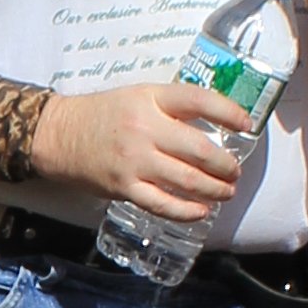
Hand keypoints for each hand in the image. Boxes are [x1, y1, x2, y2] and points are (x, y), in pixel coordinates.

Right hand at [32, 77, 259, 217]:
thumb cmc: (103, 114)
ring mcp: (135, 161)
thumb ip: (171, 106)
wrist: (60, 135)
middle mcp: (145, 129)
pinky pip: (163, 204)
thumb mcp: (138, 96)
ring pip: (187, 180)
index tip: (247, 125)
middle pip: (200, 150)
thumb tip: (213, 122)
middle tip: (234, 171)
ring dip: (214, 189)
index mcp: (151, 99)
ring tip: (226, 191)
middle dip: (225, 165)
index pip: (198, 101)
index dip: (229, 112)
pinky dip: (187, 211)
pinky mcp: (125, 187)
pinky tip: (201, 211)